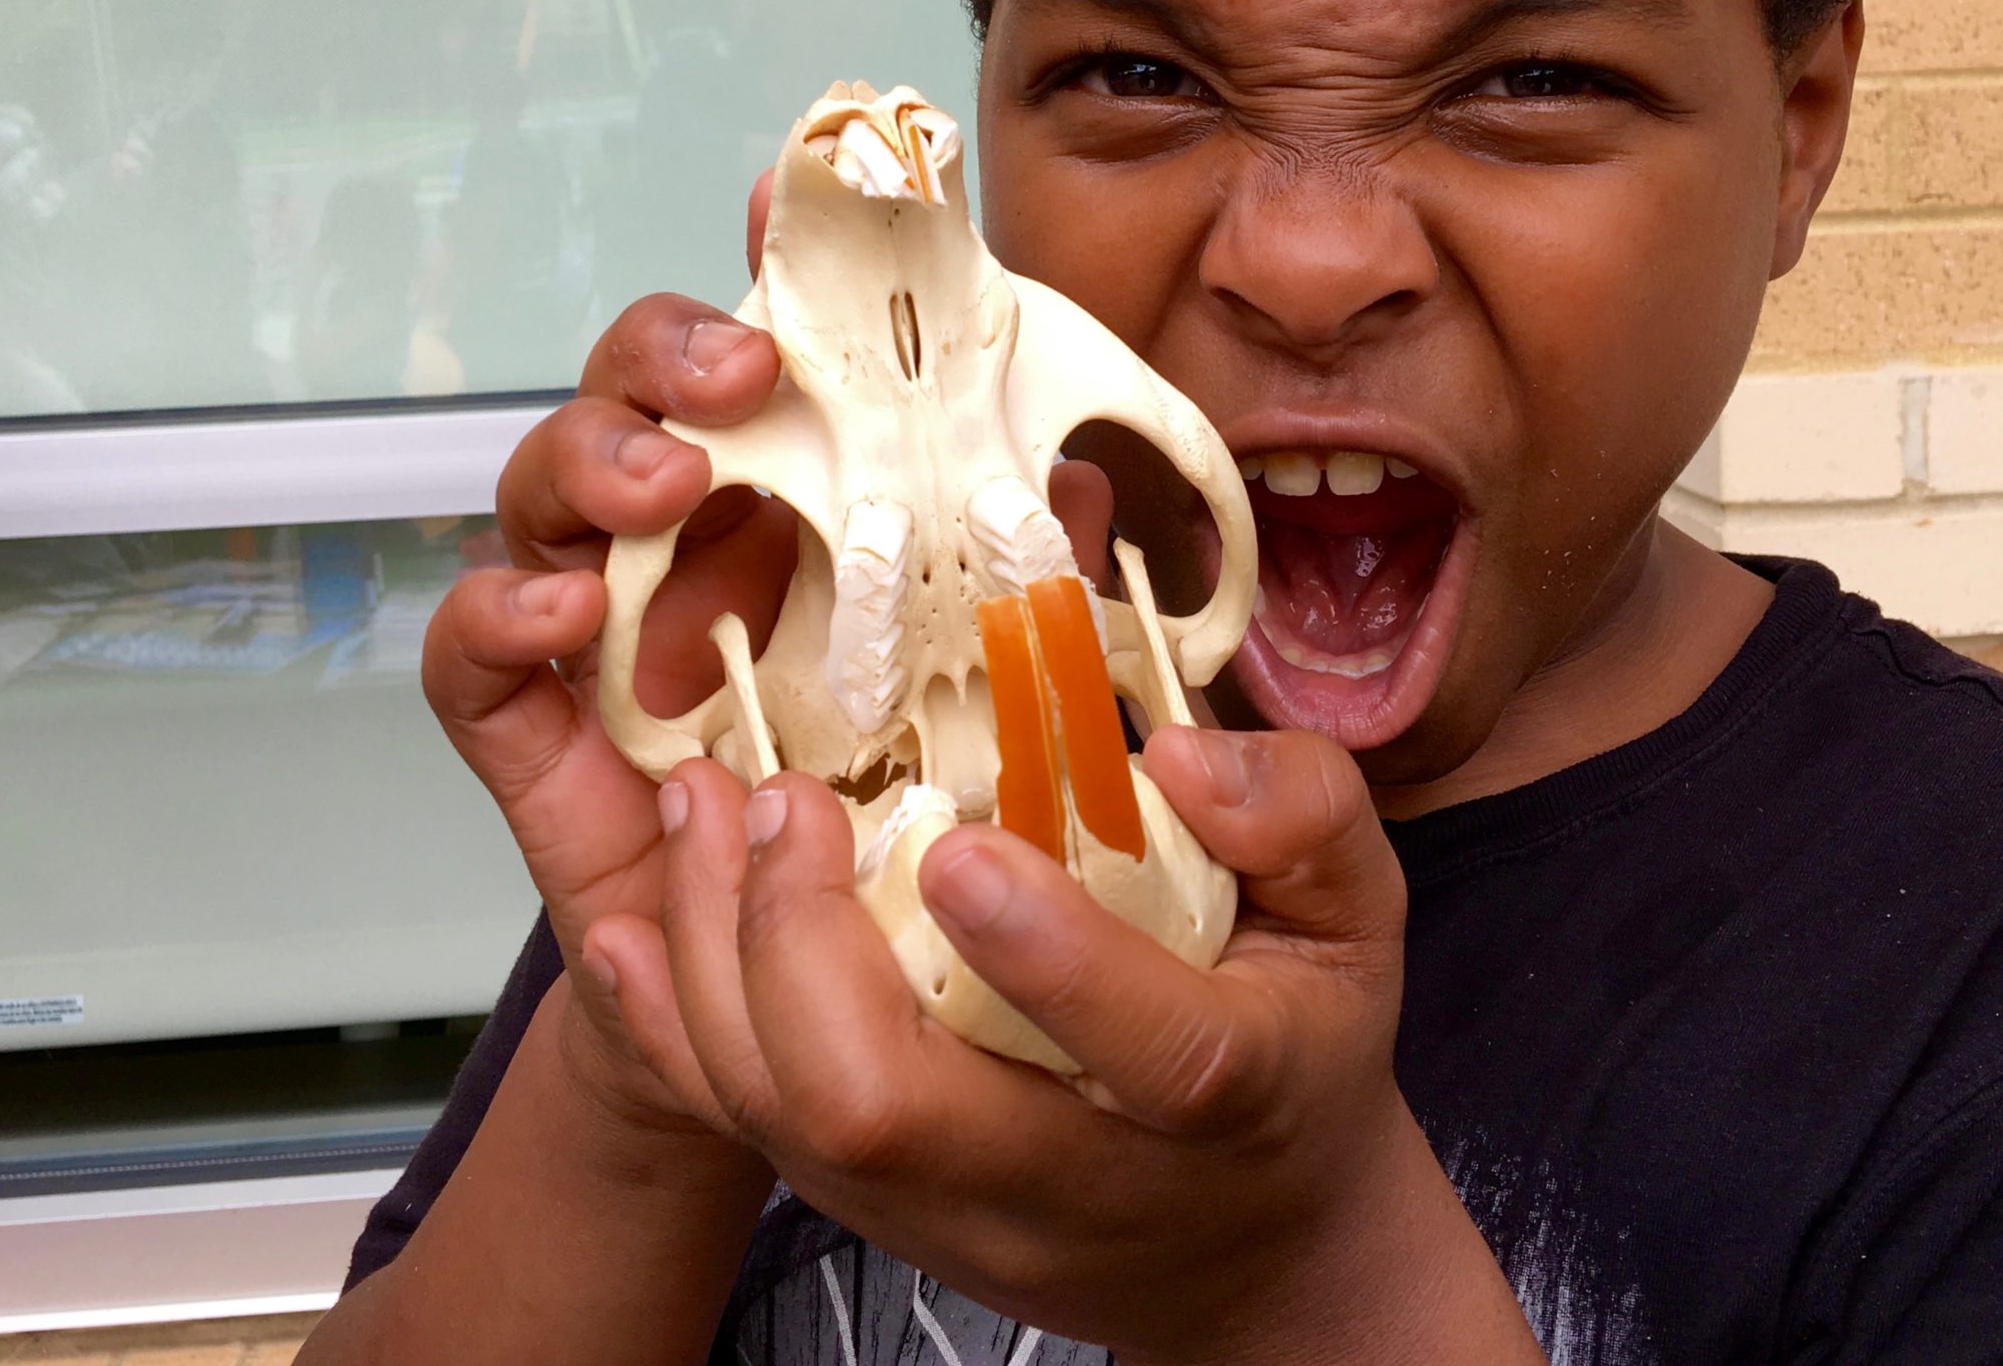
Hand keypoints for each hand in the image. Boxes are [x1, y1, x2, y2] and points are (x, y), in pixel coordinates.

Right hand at [422, 169, 1120, 1138]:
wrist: (819, 996)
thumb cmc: (898, 813)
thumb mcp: (993, 683)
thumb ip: (1024, 572)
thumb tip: (1087, 470)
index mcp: (793, 501)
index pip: (766, 355)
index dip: (769, 272)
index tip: (792, 203)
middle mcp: (683, 542)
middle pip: (633, 391)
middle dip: (668, 351)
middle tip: (740, 370)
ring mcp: (595, 628)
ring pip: (546, 488)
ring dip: (592, 457)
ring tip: (662, 478)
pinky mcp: (535, 734)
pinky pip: (470, 655)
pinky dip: (493, 612)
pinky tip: (561, 609)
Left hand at [600, 724, 1541, 1363]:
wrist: (1253, 1250)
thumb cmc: (1299, 1045)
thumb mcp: (1358, 915)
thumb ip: (1303, 815)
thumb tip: (1179, 752)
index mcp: (1229, 1089)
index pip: (1154, 1053)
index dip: (1052, 958)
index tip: (960, 845)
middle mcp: (1075, 1176)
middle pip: (892, 1108)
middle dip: (801, 945)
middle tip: (783, 798)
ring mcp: (954, 1212)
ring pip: (788, 1124)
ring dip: (714, 961)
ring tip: (702, 809)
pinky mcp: (876, 1217)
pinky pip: (748, 1139)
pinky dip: (674, 1032)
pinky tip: (645, 925)